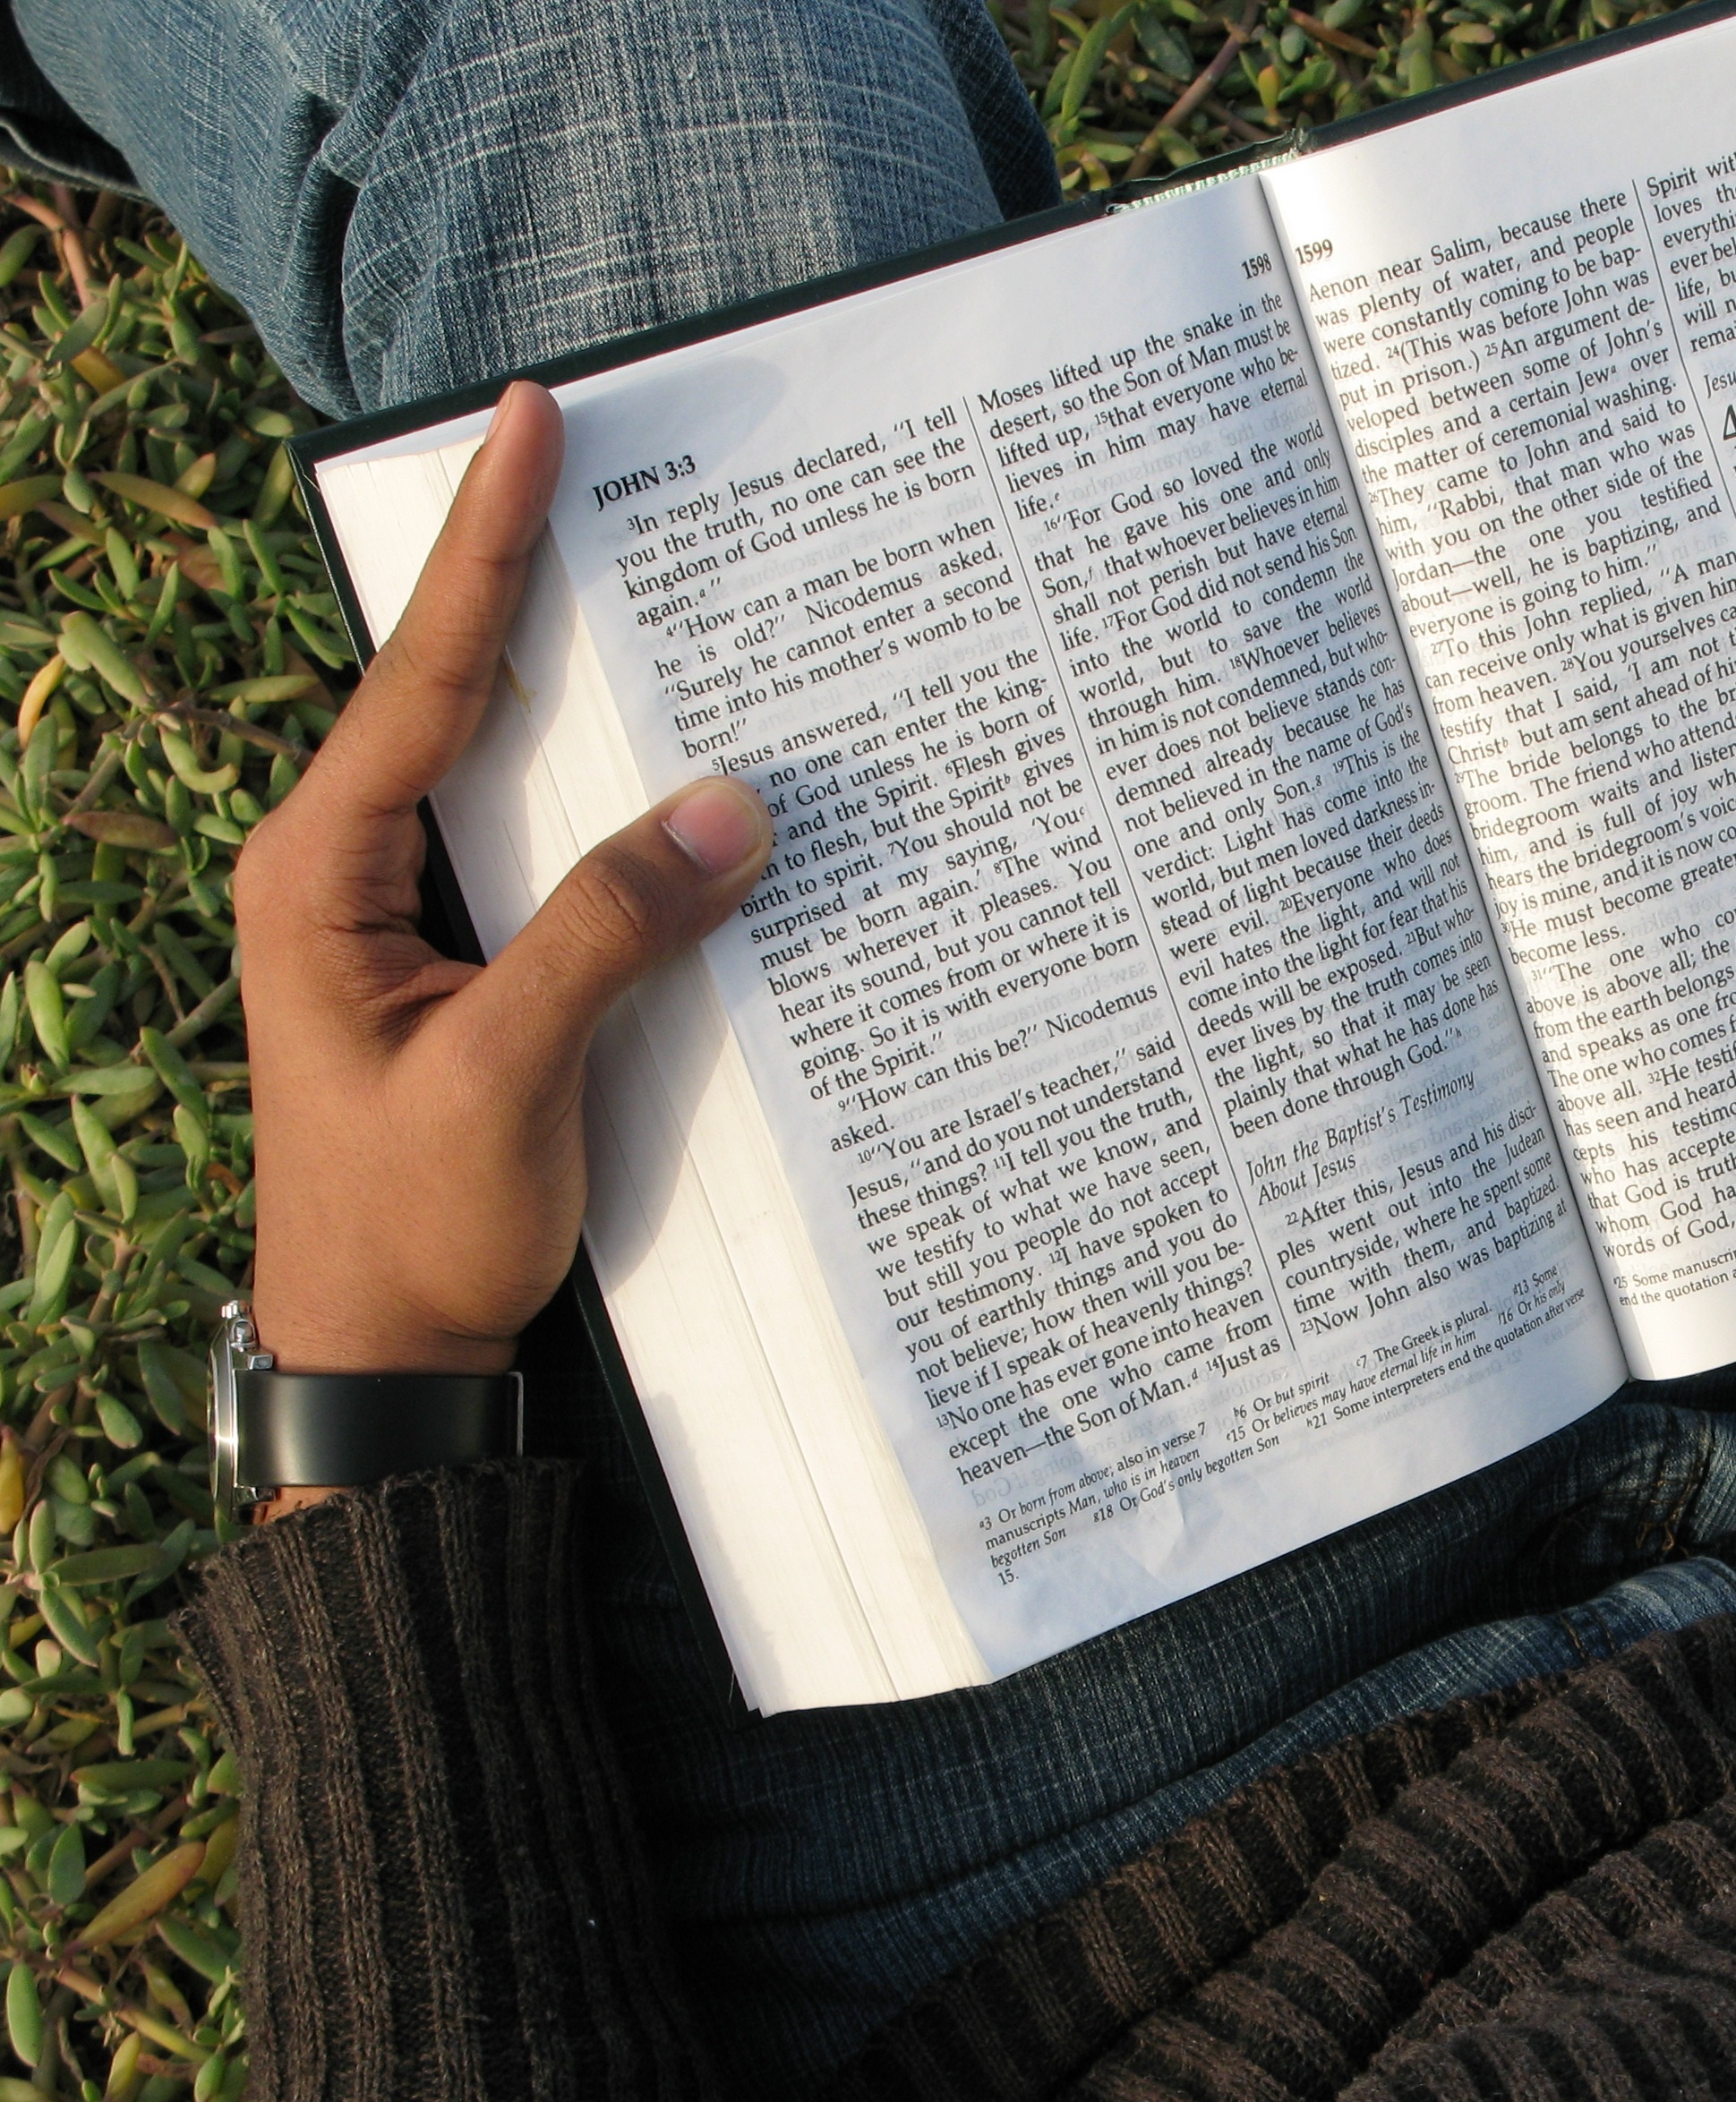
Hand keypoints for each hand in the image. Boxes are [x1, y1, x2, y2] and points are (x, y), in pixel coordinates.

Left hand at [236, 382, 772, 1375]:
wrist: (379, 1357)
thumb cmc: (410, 1224)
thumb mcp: (506, 1077)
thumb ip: (605, 935)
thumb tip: (727, 809)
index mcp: (321, 873)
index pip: (424, 675)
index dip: (488, 545)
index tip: (528, 423)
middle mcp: (347, 873)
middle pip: (455, 689)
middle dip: (531, 575)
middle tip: (593, 458)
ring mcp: (401, 920)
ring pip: (502, 765)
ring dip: (580, 682)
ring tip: (655, 577)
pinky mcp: (460, 968)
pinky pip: (540, 848)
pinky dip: (609, 798)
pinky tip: (676, 769)